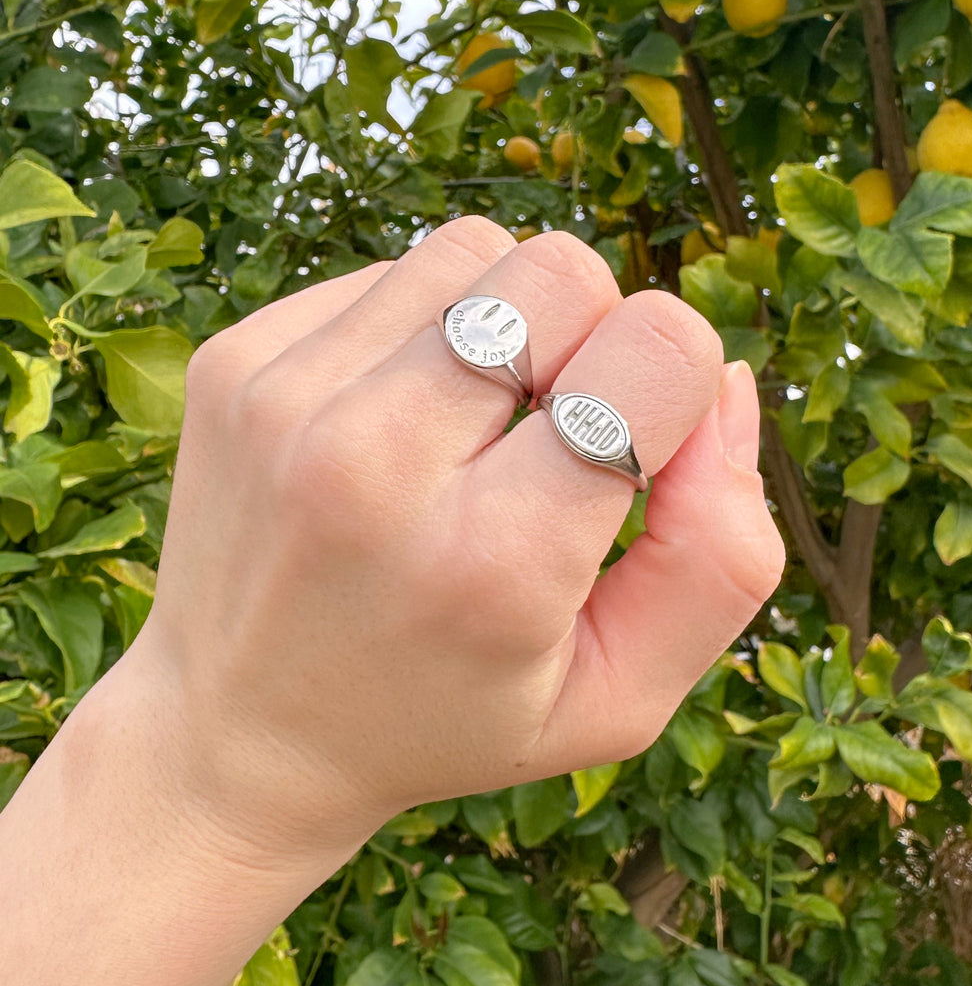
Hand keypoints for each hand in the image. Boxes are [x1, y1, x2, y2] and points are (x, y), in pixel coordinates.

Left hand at [133, 217, 783, 873]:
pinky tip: (394, 424)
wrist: (240, 735)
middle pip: (564, 271)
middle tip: (549, 437)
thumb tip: (723, 379)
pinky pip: (386, 273)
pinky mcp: (235, 362)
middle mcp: (376, 462)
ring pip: (475, 250)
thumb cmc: (450, 718)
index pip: (658, 351)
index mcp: (495, 561)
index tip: (630, 451)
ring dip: (506, 323)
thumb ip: (723, 557)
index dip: (677, 386)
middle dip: (593, 338)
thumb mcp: (620, 697)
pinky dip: (421, 329)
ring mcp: (288, 400)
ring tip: (471, 426)